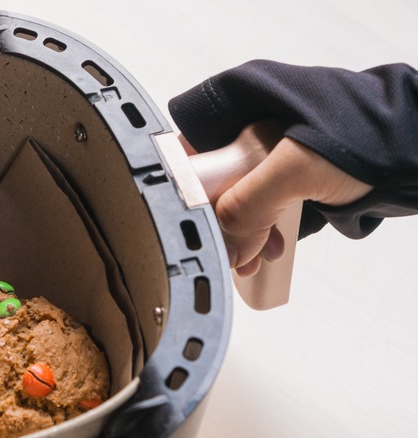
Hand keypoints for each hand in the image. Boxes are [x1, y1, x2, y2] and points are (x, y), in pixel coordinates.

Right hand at [187, 126, 372, 276]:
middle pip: (213, 183)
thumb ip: (252, 203)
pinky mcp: (290, 180)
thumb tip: (222, 241)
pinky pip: (262, 209)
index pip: (192, 151)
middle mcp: (253, 133)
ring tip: (252, 259)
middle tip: (224, 251)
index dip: (185, 189)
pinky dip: (263, 233)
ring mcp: (272, 157)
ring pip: (237, 200)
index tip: (186, 223)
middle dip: (218, 222)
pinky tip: (270, 249)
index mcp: (244, 110)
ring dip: (243, 234)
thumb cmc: (369, 137)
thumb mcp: (298, 169)